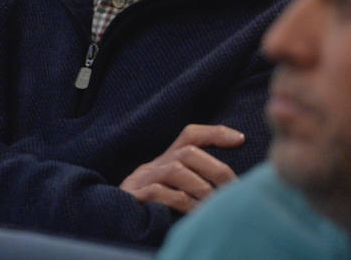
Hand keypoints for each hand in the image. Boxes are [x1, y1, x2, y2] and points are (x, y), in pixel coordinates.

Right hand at [119, 123, 243, 213]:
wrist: (116, 222)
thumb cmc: (155, 211)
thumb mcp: (176, 193)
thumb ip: (197, 184)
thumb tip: (235, 187)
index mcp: (166, 161)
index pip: (189, 136)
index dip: (215, 133)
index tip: (241, 139)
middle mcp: (154, 166)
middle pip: (187, 152)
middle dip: (216, 170)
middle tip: (232, 191)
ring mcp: (142, 180)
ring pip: (176, 170)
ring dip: (202, 188)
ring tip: (215, 206)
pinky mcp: (134, 196)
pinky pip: (160, 193)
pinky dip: (183, 203)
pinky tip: (196, 215)